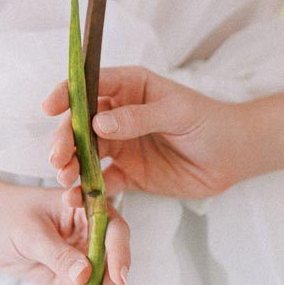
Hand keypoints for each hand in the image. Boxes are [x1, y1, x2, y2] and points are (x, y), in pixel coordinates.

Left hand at [0, 176, 130, 284]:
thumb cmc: (6, 214)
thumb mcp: (30, 232)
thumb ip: (57, 254)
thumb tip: (85, 276)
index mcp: (85, 210)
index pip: (112, 230)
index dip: (120, 253)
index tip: (119, 278)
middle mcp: (90, 234)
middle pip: (109, 266)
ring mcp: (80, 257)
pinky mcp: (67, 277)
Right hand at [42, 65, 247, 204]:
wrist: (234, 156)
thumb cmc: (209, 122)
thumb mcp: (177, 113)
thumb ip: (138, 117)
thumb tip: (99, 123)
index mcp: (130, 87)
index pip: (91, 85)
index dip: (67, 94)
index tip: (49, 107)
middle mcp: (119, 114)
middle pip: (81, 124)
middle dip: (65, 139)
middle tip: (57, 158)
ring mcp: (122, 145)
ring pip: (86, 154)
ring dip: (70, 166)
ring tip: (63, 180)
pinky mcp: (128, 173)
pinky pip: (102, 181)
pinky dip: (87, 190)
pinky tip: (76, 200)